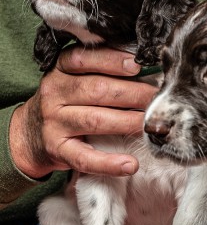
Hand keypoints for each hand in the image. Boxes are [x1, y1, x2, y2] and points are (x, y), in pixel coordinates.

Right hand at [9, 46, 157, 178]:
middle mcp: (55, 94)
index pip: (84, 60)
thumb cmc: (67, 100)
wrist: (29, 133)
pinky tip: (130, 164)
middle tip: (159, 99)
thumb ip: (104, 71)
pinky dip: (109, 163)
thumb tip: (147, 69)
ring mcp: (55, 123)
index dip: (112, 61)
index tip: (137, 65)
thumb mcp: (75, 78)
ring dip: (129, 122)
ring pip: (96, 120)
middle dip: (134, 94)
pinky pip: (85, 158)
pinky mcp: (58, 150)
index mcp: (61, 70)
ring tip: (152, 125)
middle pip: (97, 90)